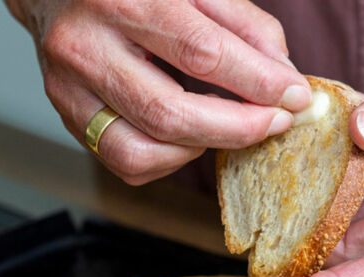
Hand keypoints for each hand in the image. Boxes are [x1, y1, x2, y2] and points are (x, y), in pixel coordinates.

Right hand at [5, 0, 310, 183]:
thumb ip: (244, 26)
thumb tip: (285, 77)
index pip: (201, 53)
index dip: (258, 82)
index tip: (295, 96)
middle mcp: (85, 46)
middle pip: (171, 113)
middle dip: (238, 128)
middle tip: (275, 123)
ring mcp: (68, 89)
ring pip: (144, 150)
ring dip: (202, 148)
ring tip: (228, 126)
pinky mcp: (69, 119)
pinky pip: (128, 164)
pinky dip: (171, 159)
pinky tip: (189, 134)